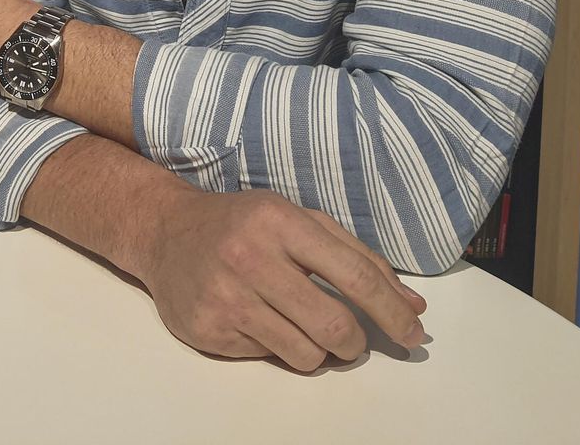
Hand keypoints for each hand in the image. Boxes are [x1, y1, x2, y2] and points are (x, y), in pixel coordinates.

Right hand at [136, 186, 427, 370]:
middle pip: (335, 326)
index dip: (392, 312)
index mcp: (279, 221)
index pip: (354, 276)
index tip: (414, 333)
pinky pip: (269, 358)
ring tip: (301, 327)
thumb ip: (358, 258)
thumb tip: (412, 306)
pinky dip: (278, 347)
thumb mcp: (299, 221)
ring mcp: (225, 295)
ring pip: (306, 354)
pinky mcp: (207, 328)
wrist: (165, 232)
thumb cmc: (244, 224)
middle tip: (351, 339)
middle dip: (355, 343)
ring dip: (319, 350)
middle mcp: (250, 257)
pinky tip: (258, 320)